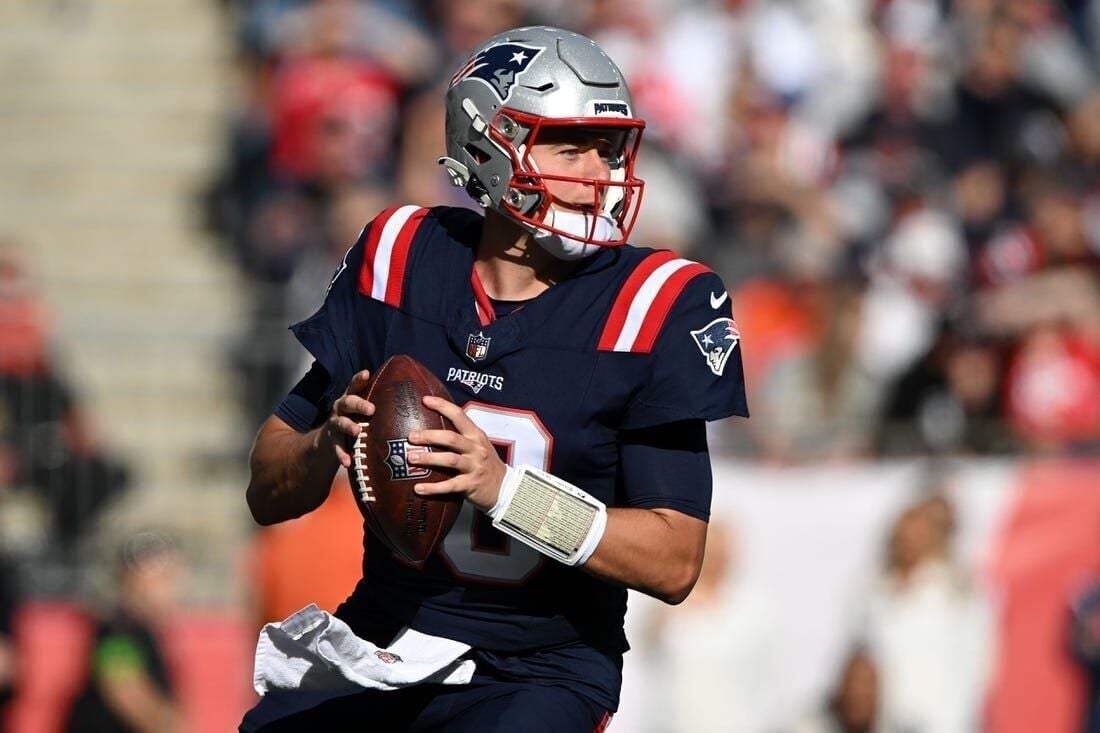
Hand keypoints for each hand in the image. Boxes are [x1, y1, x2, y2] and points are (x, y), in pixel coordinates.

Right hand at [318, 370, 375, 467]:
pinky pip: (337, 448)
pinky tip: (348, 462)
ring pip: (340, 423)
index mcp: (350, 399)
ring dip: (349, 427)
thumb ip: (377, 404)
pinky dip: (342, 454)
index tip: (367, 373)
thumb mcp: (361, 410)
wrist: (327, 440)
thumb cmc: (353, 420)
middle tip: (371, 409)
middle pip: (348, 402)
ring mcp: (335, 424)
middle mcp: (340, 409)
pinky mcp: (332, 441)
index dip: (359, 379)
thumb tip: (409, 398)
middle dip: (359, 404)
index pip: (354, 386)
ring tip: (357, 431)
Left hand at [407, 396, 507, 512]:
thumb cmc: (486, 464)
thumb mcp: (478, 445)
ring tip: (410, 458)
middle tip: (411, 437)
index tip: (424, 400)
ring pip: (450, 460)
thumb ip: (461, 436)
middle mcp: (476, 449)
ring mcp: (474, 467)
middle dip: (430, 436)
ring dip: (429, 458)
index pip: (459, 415)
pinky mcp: (471, 485)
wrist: (505, 488)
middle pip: (451, 438)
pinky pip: (450, 486)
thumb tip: (430, 428)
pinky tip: (417, 488)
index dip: (442, 406)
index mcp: (476, 436)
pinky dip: (433, 488)